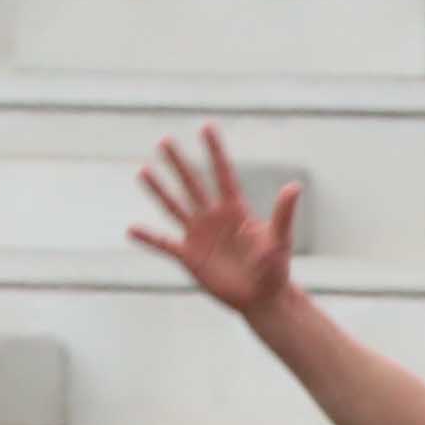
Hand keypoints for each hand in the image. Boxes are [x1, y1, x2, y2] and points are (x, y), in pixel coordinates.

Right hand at [129, 125, 300, 316]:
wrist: (263, 298)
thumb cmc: (276, 268)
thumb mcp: (279, 239)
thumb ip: (283, 213)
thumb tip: (294, 186)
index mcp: (236, 209)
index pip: (223, 174)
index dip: (215, 151)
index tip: (206, 126)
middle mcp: (214, 217)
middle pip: (193, 184)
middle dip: (179, 163)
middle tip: (164, 140)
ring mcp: (199, 236)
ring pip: (175, 207)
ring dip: (159, 190)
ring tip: (143, 170)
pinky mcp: (189, 257)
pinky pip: (164, 244)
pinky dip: (148, 238)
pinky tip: (131, 229)